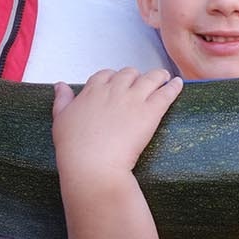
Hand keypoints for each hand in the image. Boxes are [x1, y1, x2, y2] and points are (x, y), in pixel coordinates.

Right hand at [52, 68, 180, 181]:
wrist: (92, 165)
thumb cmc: (73, 147)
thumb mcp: (61, 119)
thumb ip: (62, 100)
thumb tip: (59, 85)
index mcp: (93, 90)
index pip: (105, 75)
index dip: (113, 78)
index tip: (117, 85)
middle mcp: (114, 89)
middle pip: (129, 73)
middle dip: (135, 77)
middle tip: (141, 85)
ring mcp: (134, 99)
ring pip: (151, 78)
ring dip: (158, 76)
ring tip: (165, 77)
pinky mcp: (151, 111)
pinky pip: (166, 93)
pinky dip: (174, 86)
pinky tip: (179, 84)